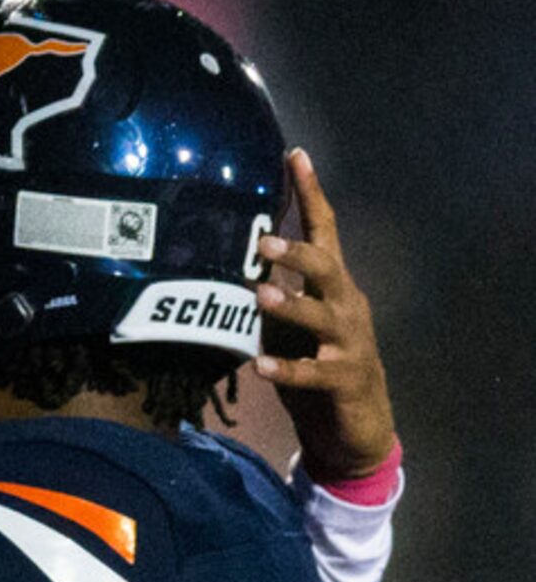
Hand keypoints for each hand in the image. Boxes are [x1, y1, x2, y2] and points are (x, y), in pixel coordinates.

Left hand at [253, 147, 396, 482]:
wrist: (356, 427)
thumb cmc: (317, 365)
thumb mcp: (292, 324)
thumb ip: (271, 291)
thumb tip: (224, 256)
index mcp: (333, 287)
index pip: (325, 230)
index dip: (311, 193)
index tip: (295, 154)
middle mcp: (346, 306)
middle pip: (328, 269)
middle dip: (297, 254)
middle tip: (262, 243)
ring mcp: (349, 344)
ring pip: (322, 318)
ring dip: (291, 305)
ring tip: (260, 295)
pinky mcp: (345, 380)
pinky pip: (313, 372)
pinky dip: (286, 368)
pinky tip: (260, 366)